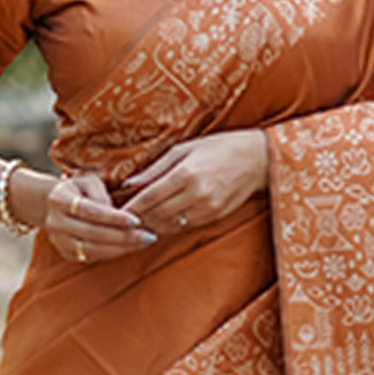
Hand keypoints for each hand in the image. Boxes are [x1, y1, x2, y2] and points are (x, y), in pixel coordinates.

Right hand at [44, 172, 156, 263]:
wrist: (53, 206)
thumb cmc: (79, 189)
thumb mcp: (88, 181)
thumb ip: (101, 194)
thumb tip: (118, 214)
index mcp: (60, 199)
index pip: (90, 210)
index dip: (113, 217)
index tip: (136, 220)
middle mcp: (56, 222)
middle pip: (93, 233)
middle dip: (123, 236)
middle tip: (148, 236)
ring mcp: (60, 241)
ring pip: (93, 250)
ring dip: (122, 248)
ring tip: (144, 242)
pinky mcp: (67, 254)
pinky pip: (92, 257)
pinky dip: (114, 253)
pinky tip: (131, 247)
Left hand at [121, 129, 267, 235]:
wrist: (256, 159)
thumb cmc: (218, 147)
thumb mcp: (184, 149)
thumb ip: (156, 169)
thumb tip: (130, 183)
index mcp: (186, 173)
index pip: (150, 197)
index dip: (132, 207)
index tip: (116, 212)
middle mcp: (197, 194)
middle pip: (158, 214)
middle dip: (138, 219)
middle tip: (121, 221)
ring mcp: (208, 208)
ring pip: (170, 224)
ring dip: (152, 225)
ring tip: (137, 224)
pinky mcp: (216, 217)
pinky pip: (185, 226)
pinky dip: (170, 226)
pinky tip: (160, 222)